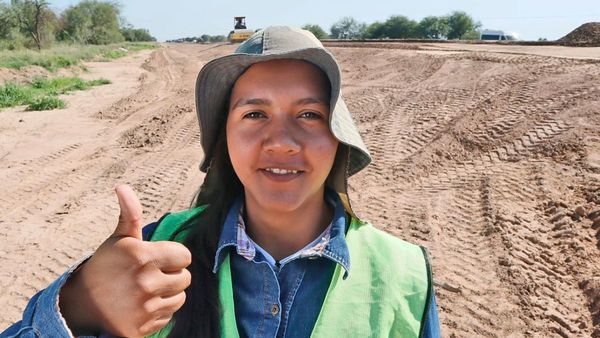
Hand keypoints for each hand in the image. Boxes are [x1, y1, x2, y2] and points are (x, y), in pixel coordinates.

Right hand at [59, 185, 191, 336]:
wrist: (80, 305)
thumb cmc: (105, 266)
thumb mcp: (118, 239)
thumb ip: (130, 214)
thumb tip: (123, 187)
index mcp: (143, 256)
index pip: (185, 256)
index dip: (174, 256)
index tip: (158, 258)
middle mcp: (147, 283)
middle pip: (185, 278)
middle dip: (172, 275)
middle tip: (152, 275)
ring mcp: (145, 308)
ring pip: (180, 298)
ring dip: (168, 294)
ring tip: (147, 290)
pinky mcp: (142, 328)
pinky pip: (168, 317)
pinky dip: (159, 312)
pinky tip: (143, 306)